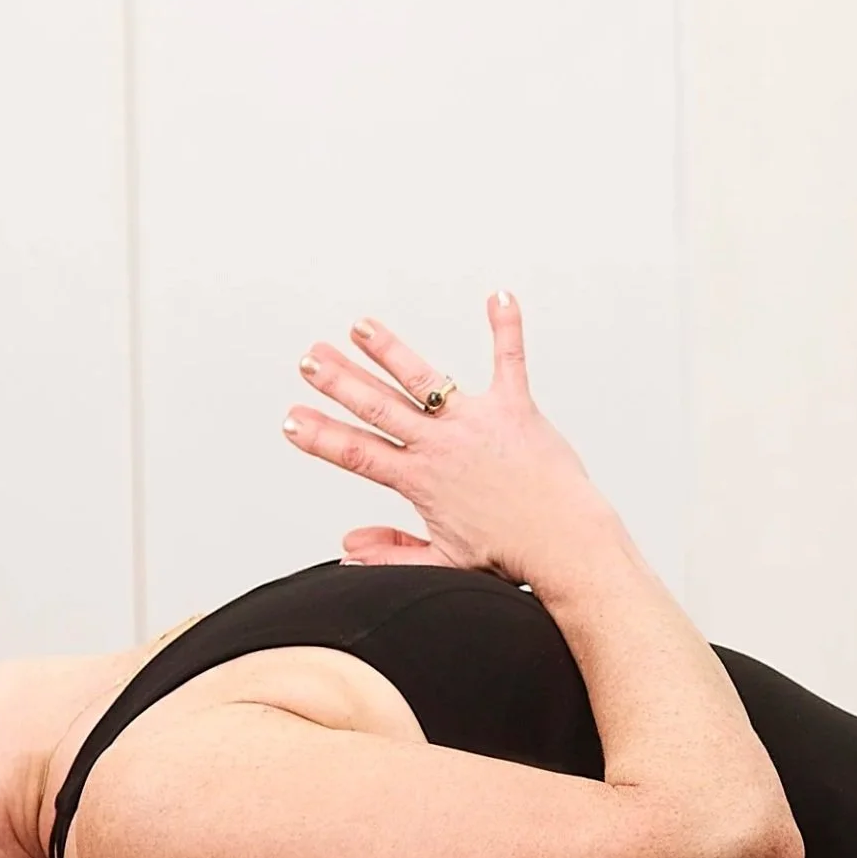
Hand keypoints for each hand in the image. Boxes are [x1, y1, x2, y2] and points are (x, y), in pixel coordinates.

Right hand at [285, 295, 621, 591]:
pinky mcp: (514, 408)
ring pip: (423, 378)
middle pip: (378, 408)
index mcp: (420, 480)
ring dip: (389, 349)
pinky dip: (505, 327)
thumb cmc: (511, 556)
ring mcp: (475, 422)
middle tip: (309, 359)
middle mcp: (441, 446)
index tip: (291, 419)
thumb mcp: (442, 562)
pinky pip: (509, 360)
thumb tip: (348, 549)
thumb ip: (392, 554)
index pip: (357, 454)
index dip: (320, 436)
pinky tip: (498, 295)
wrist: (565, 545)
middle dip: (339, 382)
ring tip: (361, 326)